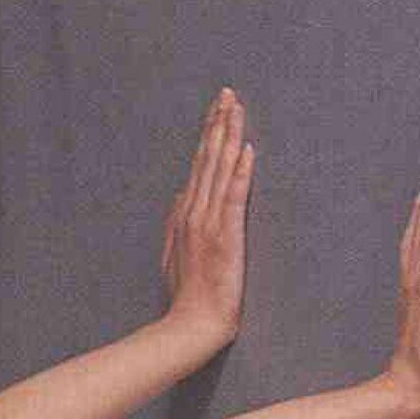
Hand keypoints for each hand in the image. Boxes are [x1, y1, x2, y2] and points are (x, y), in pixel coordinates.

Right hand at [160, 86, 252, 344]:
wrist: (191, 325)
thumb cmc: (186, 298)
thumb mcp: (172, 257)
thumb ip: (176, 224)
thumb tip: (180, 196)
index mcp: (184, 216)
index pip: (198, 166)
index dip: (208, 135)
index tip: (216, 110)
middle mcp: (193, 213)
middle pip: (208, 159)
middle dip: (218, 124)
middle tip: (228, 93)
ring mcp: (208, 223)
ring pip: (219, 170)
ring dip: (229, 137)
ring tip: (237, 108)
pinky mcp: (225, 236)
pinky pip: (234, 197)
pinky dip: (240, 172)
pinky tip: (247, 149)